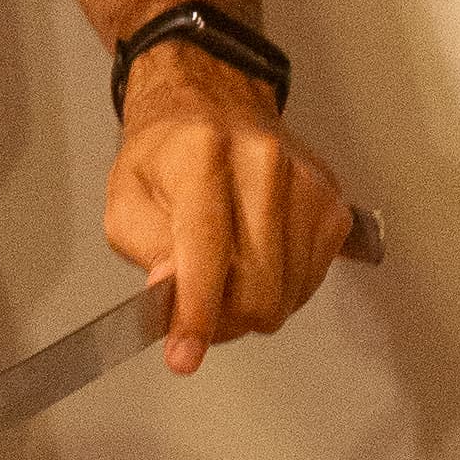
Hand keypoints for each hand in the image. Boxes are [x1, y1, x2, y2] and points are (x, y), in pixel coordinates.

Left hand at [103, 52, 361, 372]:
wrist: (214, 103)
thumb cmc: (167, 153)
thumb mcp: (127, 198)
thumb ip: (145, 249)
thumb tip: (175, 293)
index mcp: (202, 154)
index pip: (206, 248)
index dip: (196, 311)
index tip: (185, 356)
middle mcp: (263, 162)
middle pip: (256, 285)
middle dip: (224, 320)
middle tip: (200, 315)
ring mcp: (306, 183)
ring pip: (287, 293)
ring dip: (253, 306)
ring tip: (227, 279)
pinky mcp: (333, 203)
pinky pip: (313, 280)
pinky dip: (283, 289)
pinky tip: (259, 263)